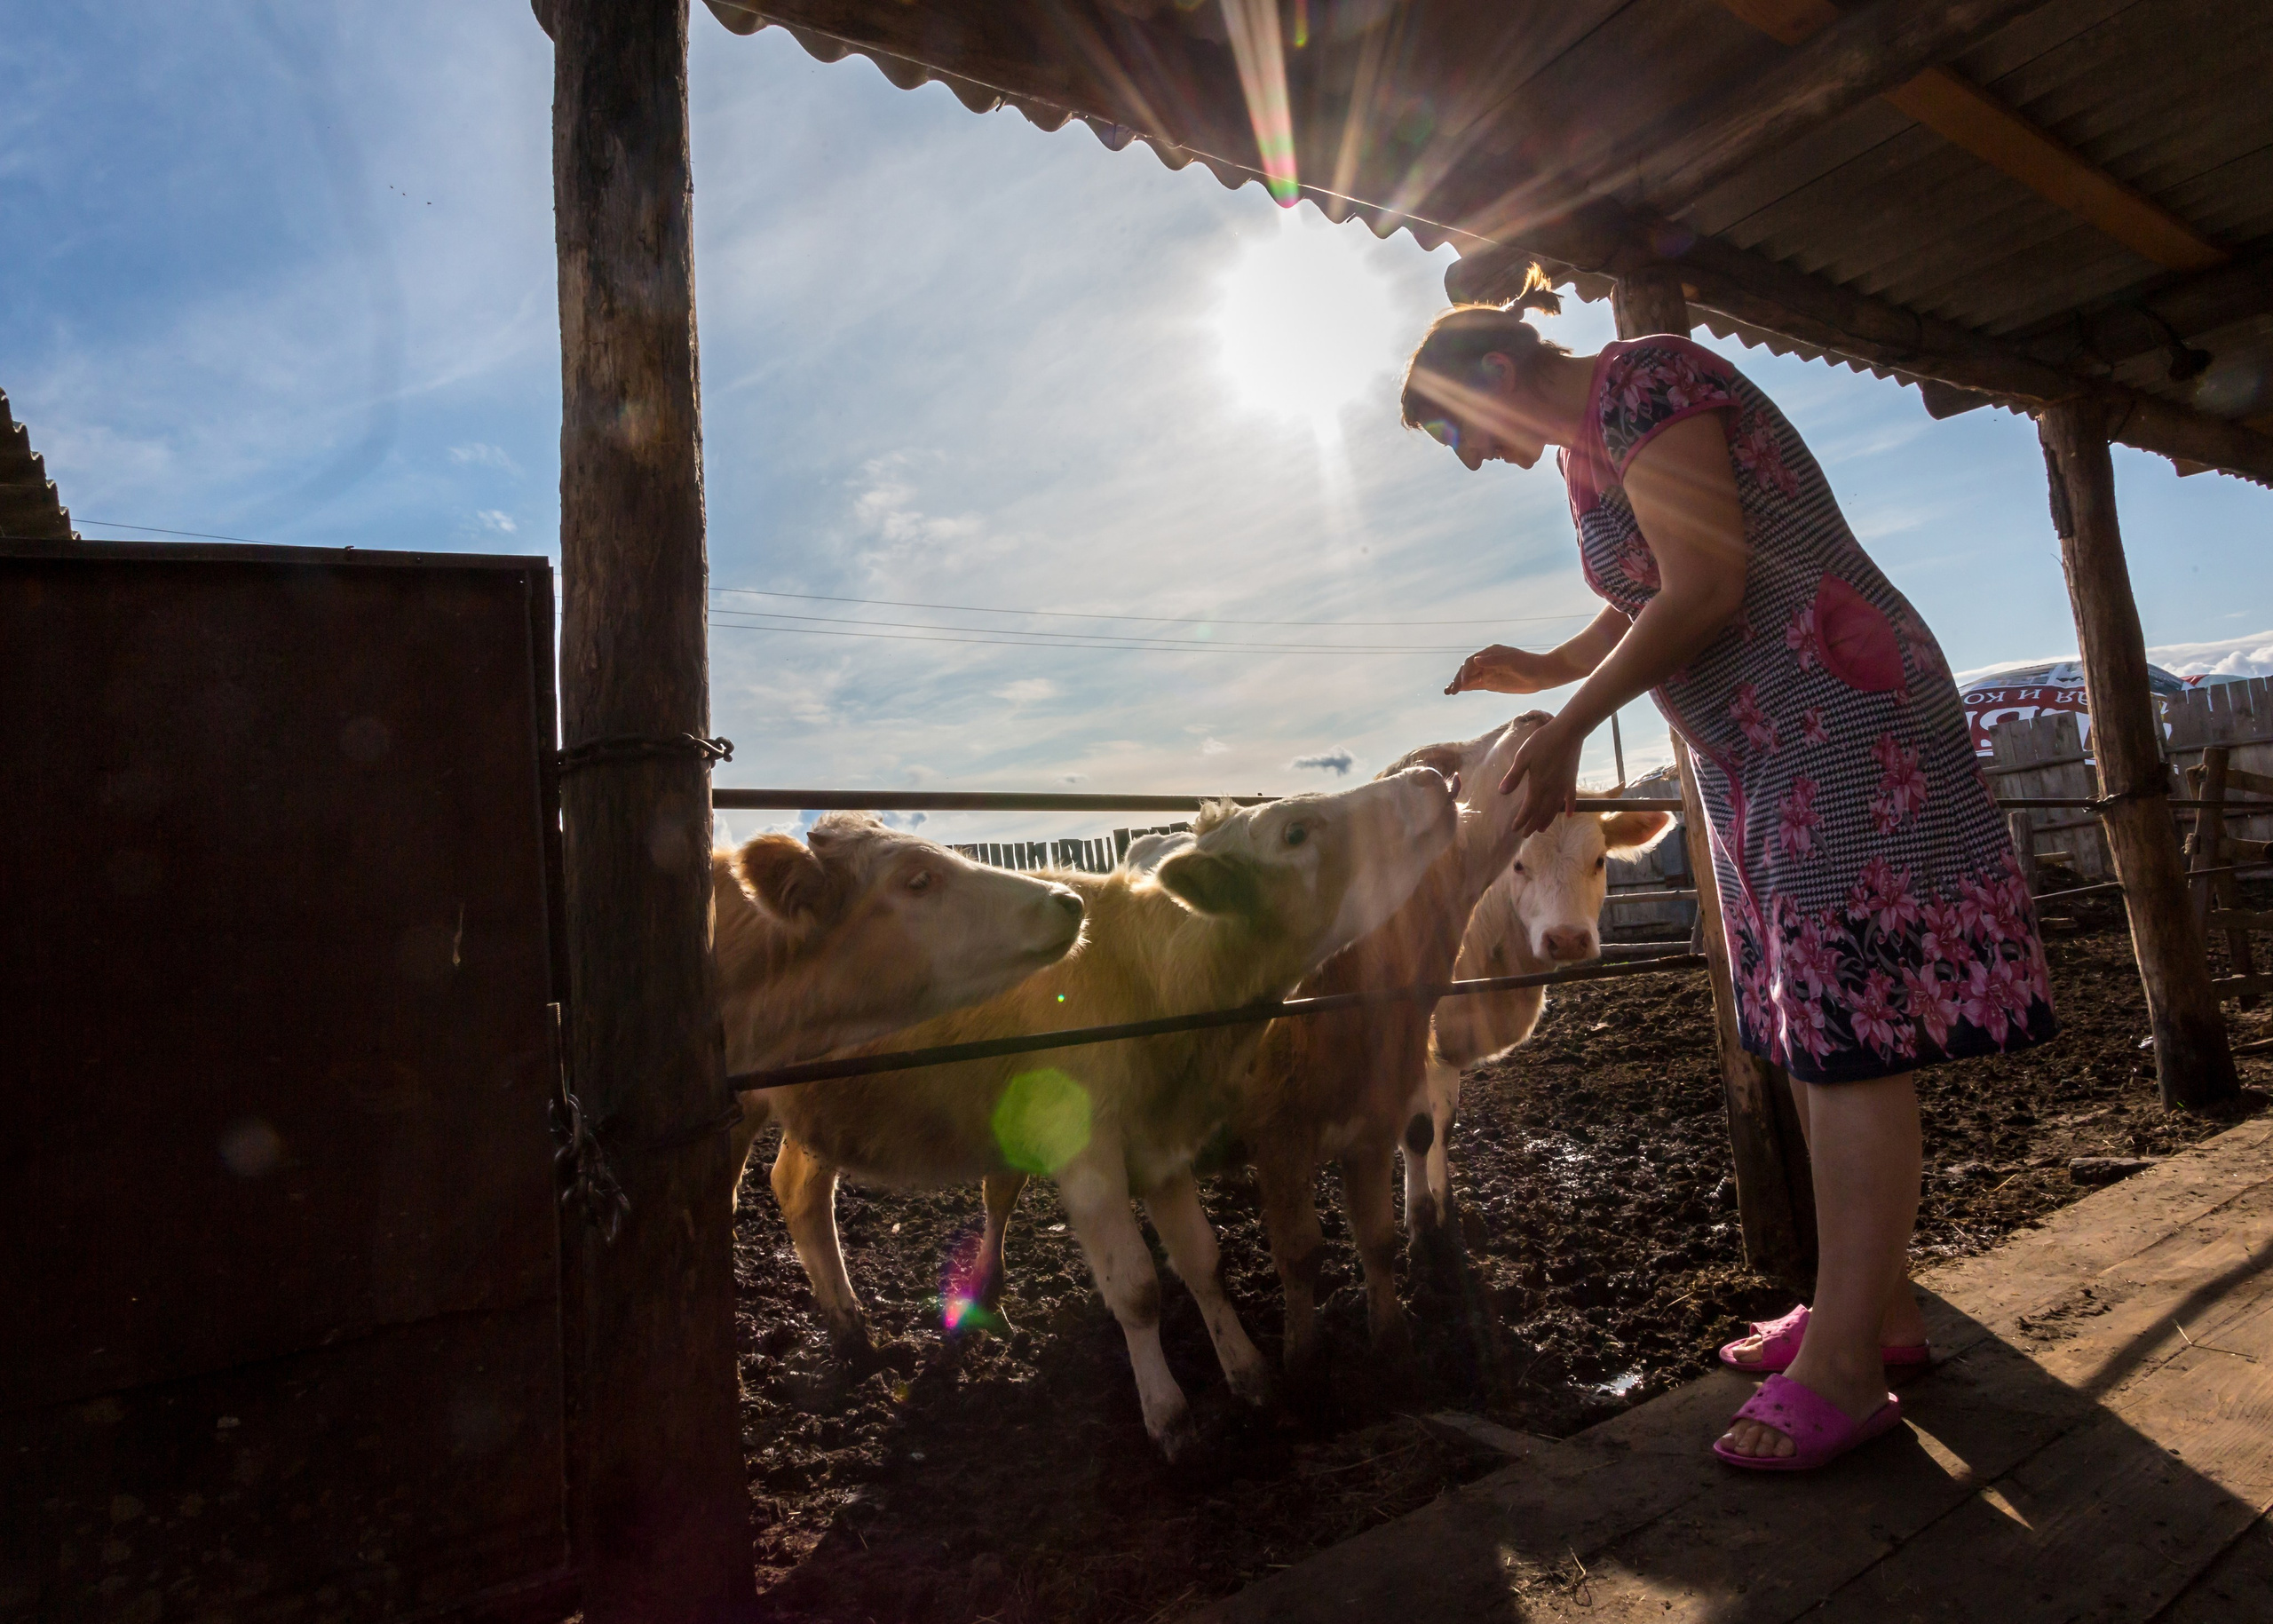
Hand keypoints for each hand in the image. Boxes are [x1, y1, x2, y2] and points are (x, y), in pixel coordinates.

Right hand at [1444, 644, 1562, 695]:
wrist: (1543, 675)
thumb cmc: (1529, 665)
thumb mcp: (1512, 662)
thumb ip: (1494, 661)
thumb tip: (1476, 659)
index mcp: (1490, 653)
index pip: (1472, 661)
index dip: (1465, 672)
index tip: (1464, 683)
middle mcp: (1487, 662)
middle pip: (1467, 670)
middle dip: (1458, 679)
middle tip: (1451, 690)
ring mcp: (1489, 672)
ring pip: (1469, 678)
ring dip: (1458, 684)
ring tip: (1448, 692)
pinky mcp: (1492, 683)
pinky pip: (1475, 685)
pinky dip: (1466, 688)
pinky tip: (1457, 692)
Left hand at [1498, 714, 1584, 837]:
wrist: (1568, 731)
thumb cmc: (1543, 742)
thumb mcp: (1523, 757)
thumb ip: (1514, 776)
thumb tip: (1502, 793)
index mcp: (1538, 785)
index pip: (1528, 809)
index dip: (1522, 820)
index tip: (1515, 829)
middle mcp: (1552, 790)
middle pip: (1541, 812)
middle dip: (1532, 824)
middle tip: (1525, 834)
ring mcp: (1563, 786)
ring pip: (1554, 808)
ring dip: (1547, 820)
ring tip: (1541, 829)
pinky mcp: (1572, 779)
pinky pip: (1571, 798)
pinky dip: (1569, 807)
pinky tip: (1569, 815)